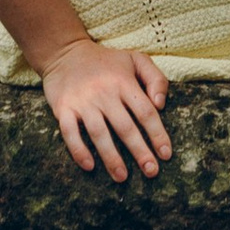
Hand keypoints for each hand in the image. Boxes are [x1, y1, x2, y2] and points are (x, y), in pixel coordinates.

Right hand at [40, 38, 172, 181]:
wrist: (65, 52)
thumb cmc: (106, 60)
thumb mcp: (136, 59)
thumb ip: (156, 79)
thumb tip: (161, 105)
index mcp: (124, 82)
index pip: (145, 112)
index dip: (157, 134)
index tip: (166, 154)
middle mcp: (104, 93)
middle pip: (125, 127)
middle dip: (140, 151)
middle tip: (151, 171)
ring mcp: (83, 101)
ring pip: (99, 133)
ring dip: (111, 157)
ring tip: (122, 177)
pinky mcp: (63, 108)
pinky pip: (70, 133)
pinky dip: (79, 150)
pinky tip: (89, 166)